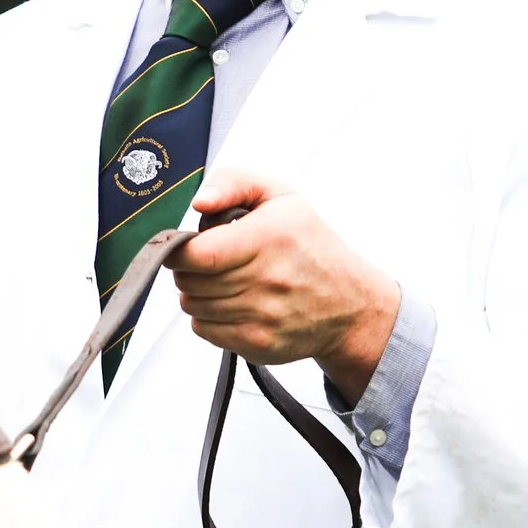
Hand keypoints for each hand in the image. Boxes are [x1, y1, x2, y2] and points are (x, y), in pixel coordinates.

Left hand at [173, 173, 400, 402]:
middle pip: (189, 282)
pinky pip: (205, 331)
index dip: (179, 250)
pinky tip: (232, 303)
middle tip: (209, 260)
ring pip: (193, 307)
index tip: (183, 245)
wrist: (348, 303)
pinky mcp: (258, 344)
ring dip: (198, 293)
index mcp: (269, 239)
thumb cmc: (310, 246)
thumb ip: (233, 183)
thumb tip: (199, 203)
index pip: (199, 254)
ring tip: (224, 281)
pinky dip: (209, 317)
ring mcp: (263, 317)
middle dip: (188, 269)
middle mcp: (267, 280)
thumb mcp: (279, 196)